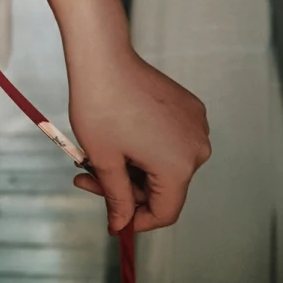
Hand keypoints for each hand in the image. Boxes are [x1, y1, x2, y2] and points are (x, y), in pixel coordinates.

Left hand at [67, 45, 209, 231]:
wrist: (103, 56)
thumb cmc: (100, 105)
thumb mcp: (104, 160)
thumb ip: (116, 199)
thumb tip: (120, 226)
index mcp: (178, 167)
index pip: (165, 212)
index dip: (137, 221)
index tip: (113, 218)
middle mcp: (197, 149)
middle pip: (163, 187)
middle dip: (125, 186)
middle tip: (86, 174)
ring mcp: (196, 126)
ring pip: (165, 164)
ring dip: (133, 166)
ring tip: (97, 152)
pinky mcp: (190, 109)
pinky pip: (170, 141)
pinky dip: (146, 145)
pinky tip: (120, 134)